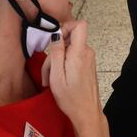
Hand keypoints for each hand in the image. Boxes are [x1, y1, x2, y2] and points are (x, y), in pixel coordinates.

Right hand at [43, 20, 110, 136]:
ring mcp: (88, 58)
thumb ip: (56, 53)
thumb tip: (56, 35)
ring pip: (68, 50)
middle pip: (69, 40)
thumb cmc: (71, 97)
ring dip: (57, 62)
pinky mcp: (87, 64)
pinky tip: (58, 80)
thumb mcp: (57, 76)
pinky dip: (63, 66)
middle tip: (48, 71)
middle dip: (55, 52)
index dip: (67, 27)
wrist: (86, 111)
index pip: (80, 25)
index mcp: (80, 53)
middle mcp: (87, 52)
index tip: (55, 40)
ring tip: (51, 80)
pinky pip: (72, 58)